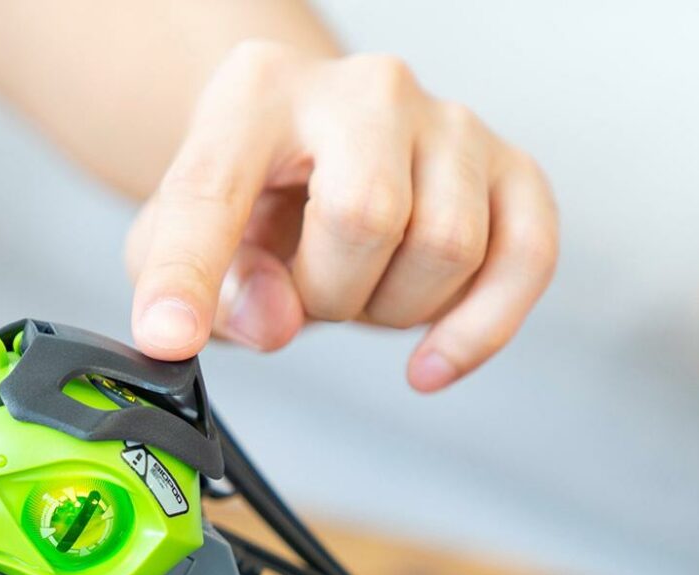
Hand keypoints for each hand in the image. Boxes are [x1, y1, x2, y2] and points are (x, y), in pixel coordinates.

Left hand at [126, 41, 557, 391]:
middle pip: (365, 217)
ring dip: (394, 309)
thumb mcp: (184, 248)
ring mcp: (448, 121)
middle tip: (310, 291)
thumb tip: (272, 318)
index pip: (215, 188)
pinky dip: (481, 329)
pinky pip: (528, 258)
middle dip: (329, 293)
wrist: (319, 159)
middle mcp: (363, 88)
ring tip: (363, 287)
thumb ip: (201, 284)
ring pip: (447, 246)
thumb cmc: (254, 202)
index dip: (189, 274)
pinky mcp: (510, 167)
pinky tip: (431, 362)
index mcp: (256, 95)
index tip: (170, 337)